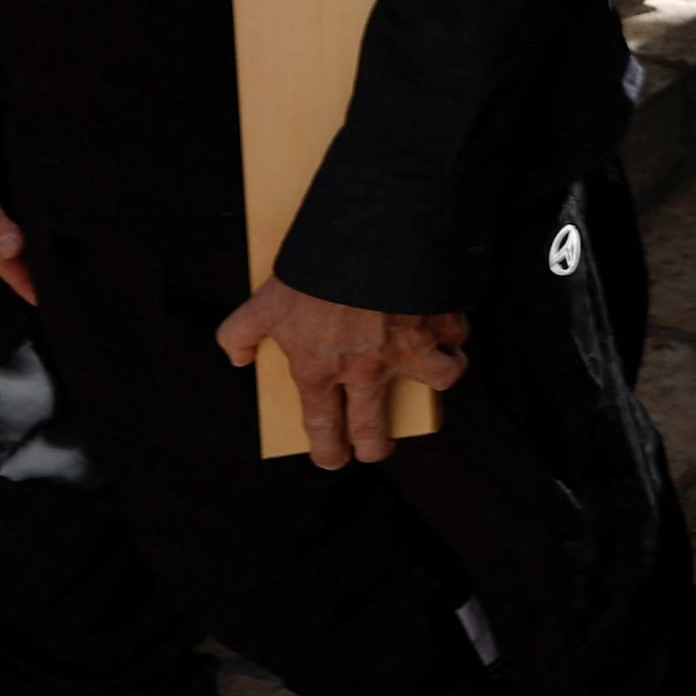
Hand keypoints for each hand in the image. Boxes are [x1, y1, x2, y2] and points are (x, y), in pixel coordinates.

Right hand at [0, 110, 30, 303]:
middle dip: (21, 273)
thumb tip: (10, 250)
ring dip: (22, 253)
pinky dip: (18, 228)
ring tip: (46, 269)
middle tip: (51, 291)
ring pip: (2, 236)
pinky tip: (32, 231)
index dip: (18, 279)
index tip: (42, 300)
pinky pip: (2, 215)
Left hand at [216, 279, 468, 467]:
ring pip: (439, 381)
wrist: (369, 236)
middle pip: (375, 429)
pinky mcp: (440, 321)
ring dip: (439, 379)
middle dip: (376, 448)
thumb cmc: (312, 272)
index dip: (328, 451)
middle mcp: (367, 369)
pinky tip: (449, 323)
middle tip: (376, 449)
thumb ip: (239, 333)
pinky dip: (456, 331)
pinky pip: (458, 335)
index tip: (333, 459)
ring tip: (437, 372)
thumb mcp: (263, 301)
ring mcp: (409, 348)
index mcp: (321, 369)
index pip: (323, 426)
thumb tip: (237, 358)